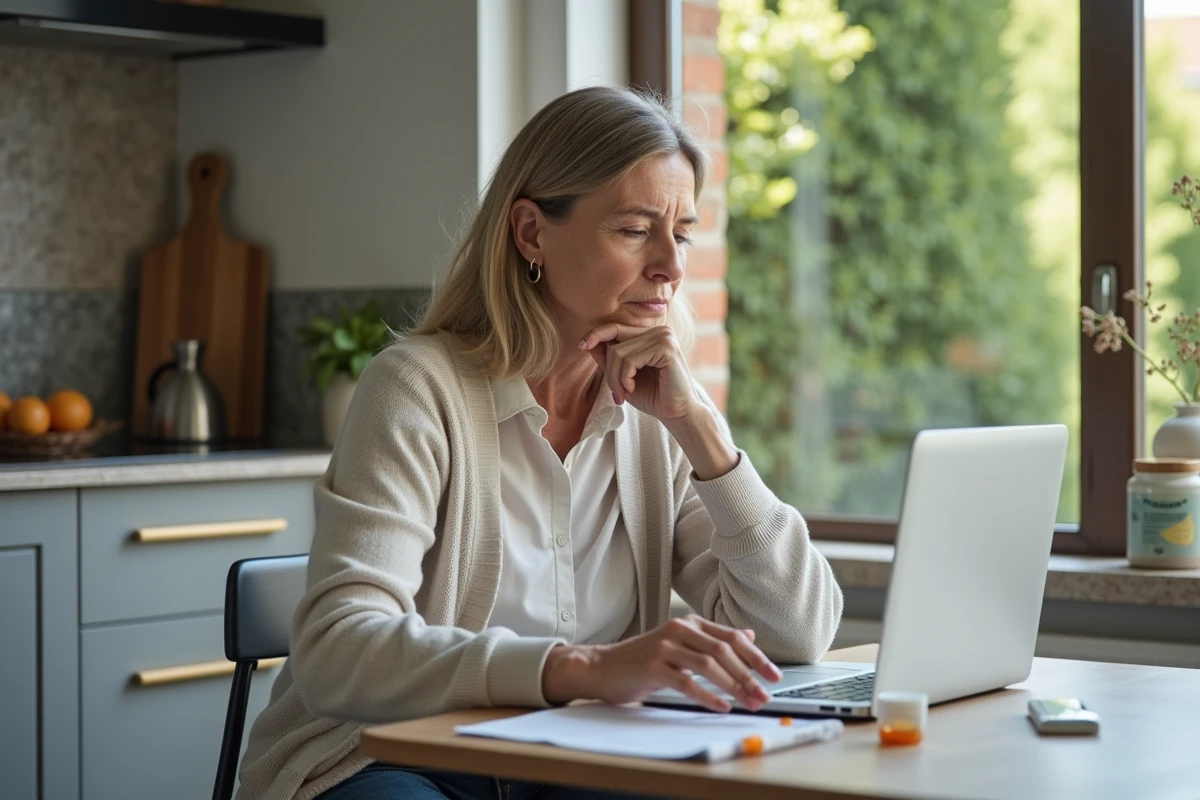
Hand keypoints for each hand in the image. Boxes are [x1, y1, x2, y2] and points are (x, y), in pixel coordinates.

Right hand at [541, 615, 782, 711]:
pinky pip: (686, 682)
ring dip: (734, 686)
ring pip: (709, 664)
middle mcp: (679, 630)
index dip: (757, 657)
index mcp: (690, 624)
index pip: (732, 637)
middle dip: (749, 675)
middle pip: (724, 651)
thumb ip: (712, 640)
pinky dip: (707, 695)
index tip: (774, 675)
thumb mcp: (681, 645)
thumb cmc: (642, 660)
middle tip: (765, 694)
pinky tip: (721, 706)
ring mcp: (665, 647)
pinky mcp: (653, 666)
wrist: (602, 667)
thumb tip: (748, 635)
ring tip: (749, 702)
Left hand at [579, 324, 698, 421]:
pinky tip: (632, 388)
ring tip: (625, 393)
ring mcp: (664, 337)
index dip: (596, 335)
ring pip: (619, 352)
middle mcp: (659, 331)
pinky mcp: (667, 348)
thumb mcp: (624, 377)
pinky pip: (630, 360)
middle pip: (614, 341)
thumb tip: (587, 343)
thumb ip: (609, 359)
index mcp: (650, 334)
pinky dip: (625, 378)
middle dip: (608, 371)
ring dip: (616, 378)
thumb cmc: (653, 397)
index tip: (581, 346)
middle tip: (616, 393)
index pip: (616, 327)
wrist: (677, 414)